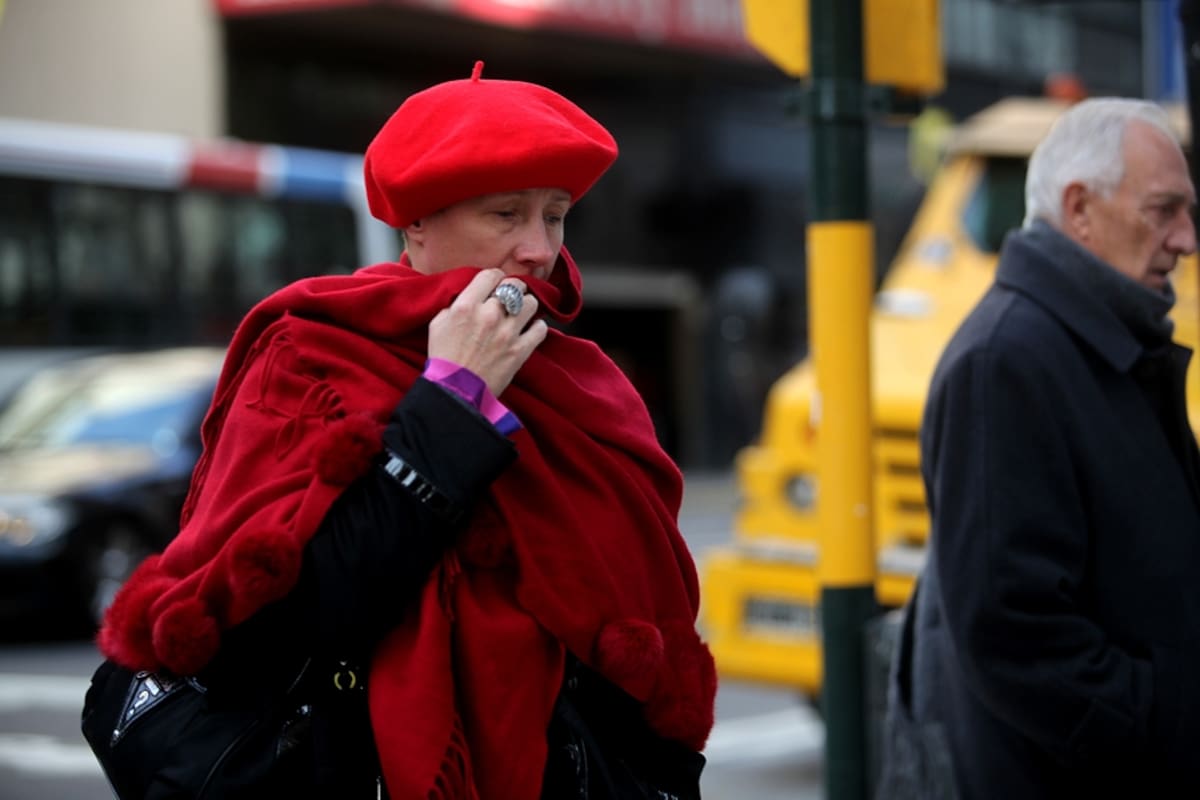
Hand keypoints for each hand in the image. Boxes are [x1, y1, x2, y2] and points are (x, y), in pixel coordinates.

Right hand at [428, 269, 547, 396]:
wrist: (455, 392)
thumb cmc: (444, 359)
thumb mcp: (438, 324)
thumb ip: (456, 304)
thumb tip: (472, 295)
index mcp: (466, 306)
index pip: (491, 275)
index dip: (496, 277)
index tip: (496, 284)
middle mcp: (489, 315)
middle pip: (515, 286)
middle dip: (514, 289)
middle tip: (511, 298)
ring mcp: (507, 333)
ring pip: (531, 303)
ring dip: (527, 307)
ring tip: (520, 314)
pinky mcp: (520, 351)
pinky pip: (541, 329)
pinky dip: (537, 328)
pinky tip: (529, 330)